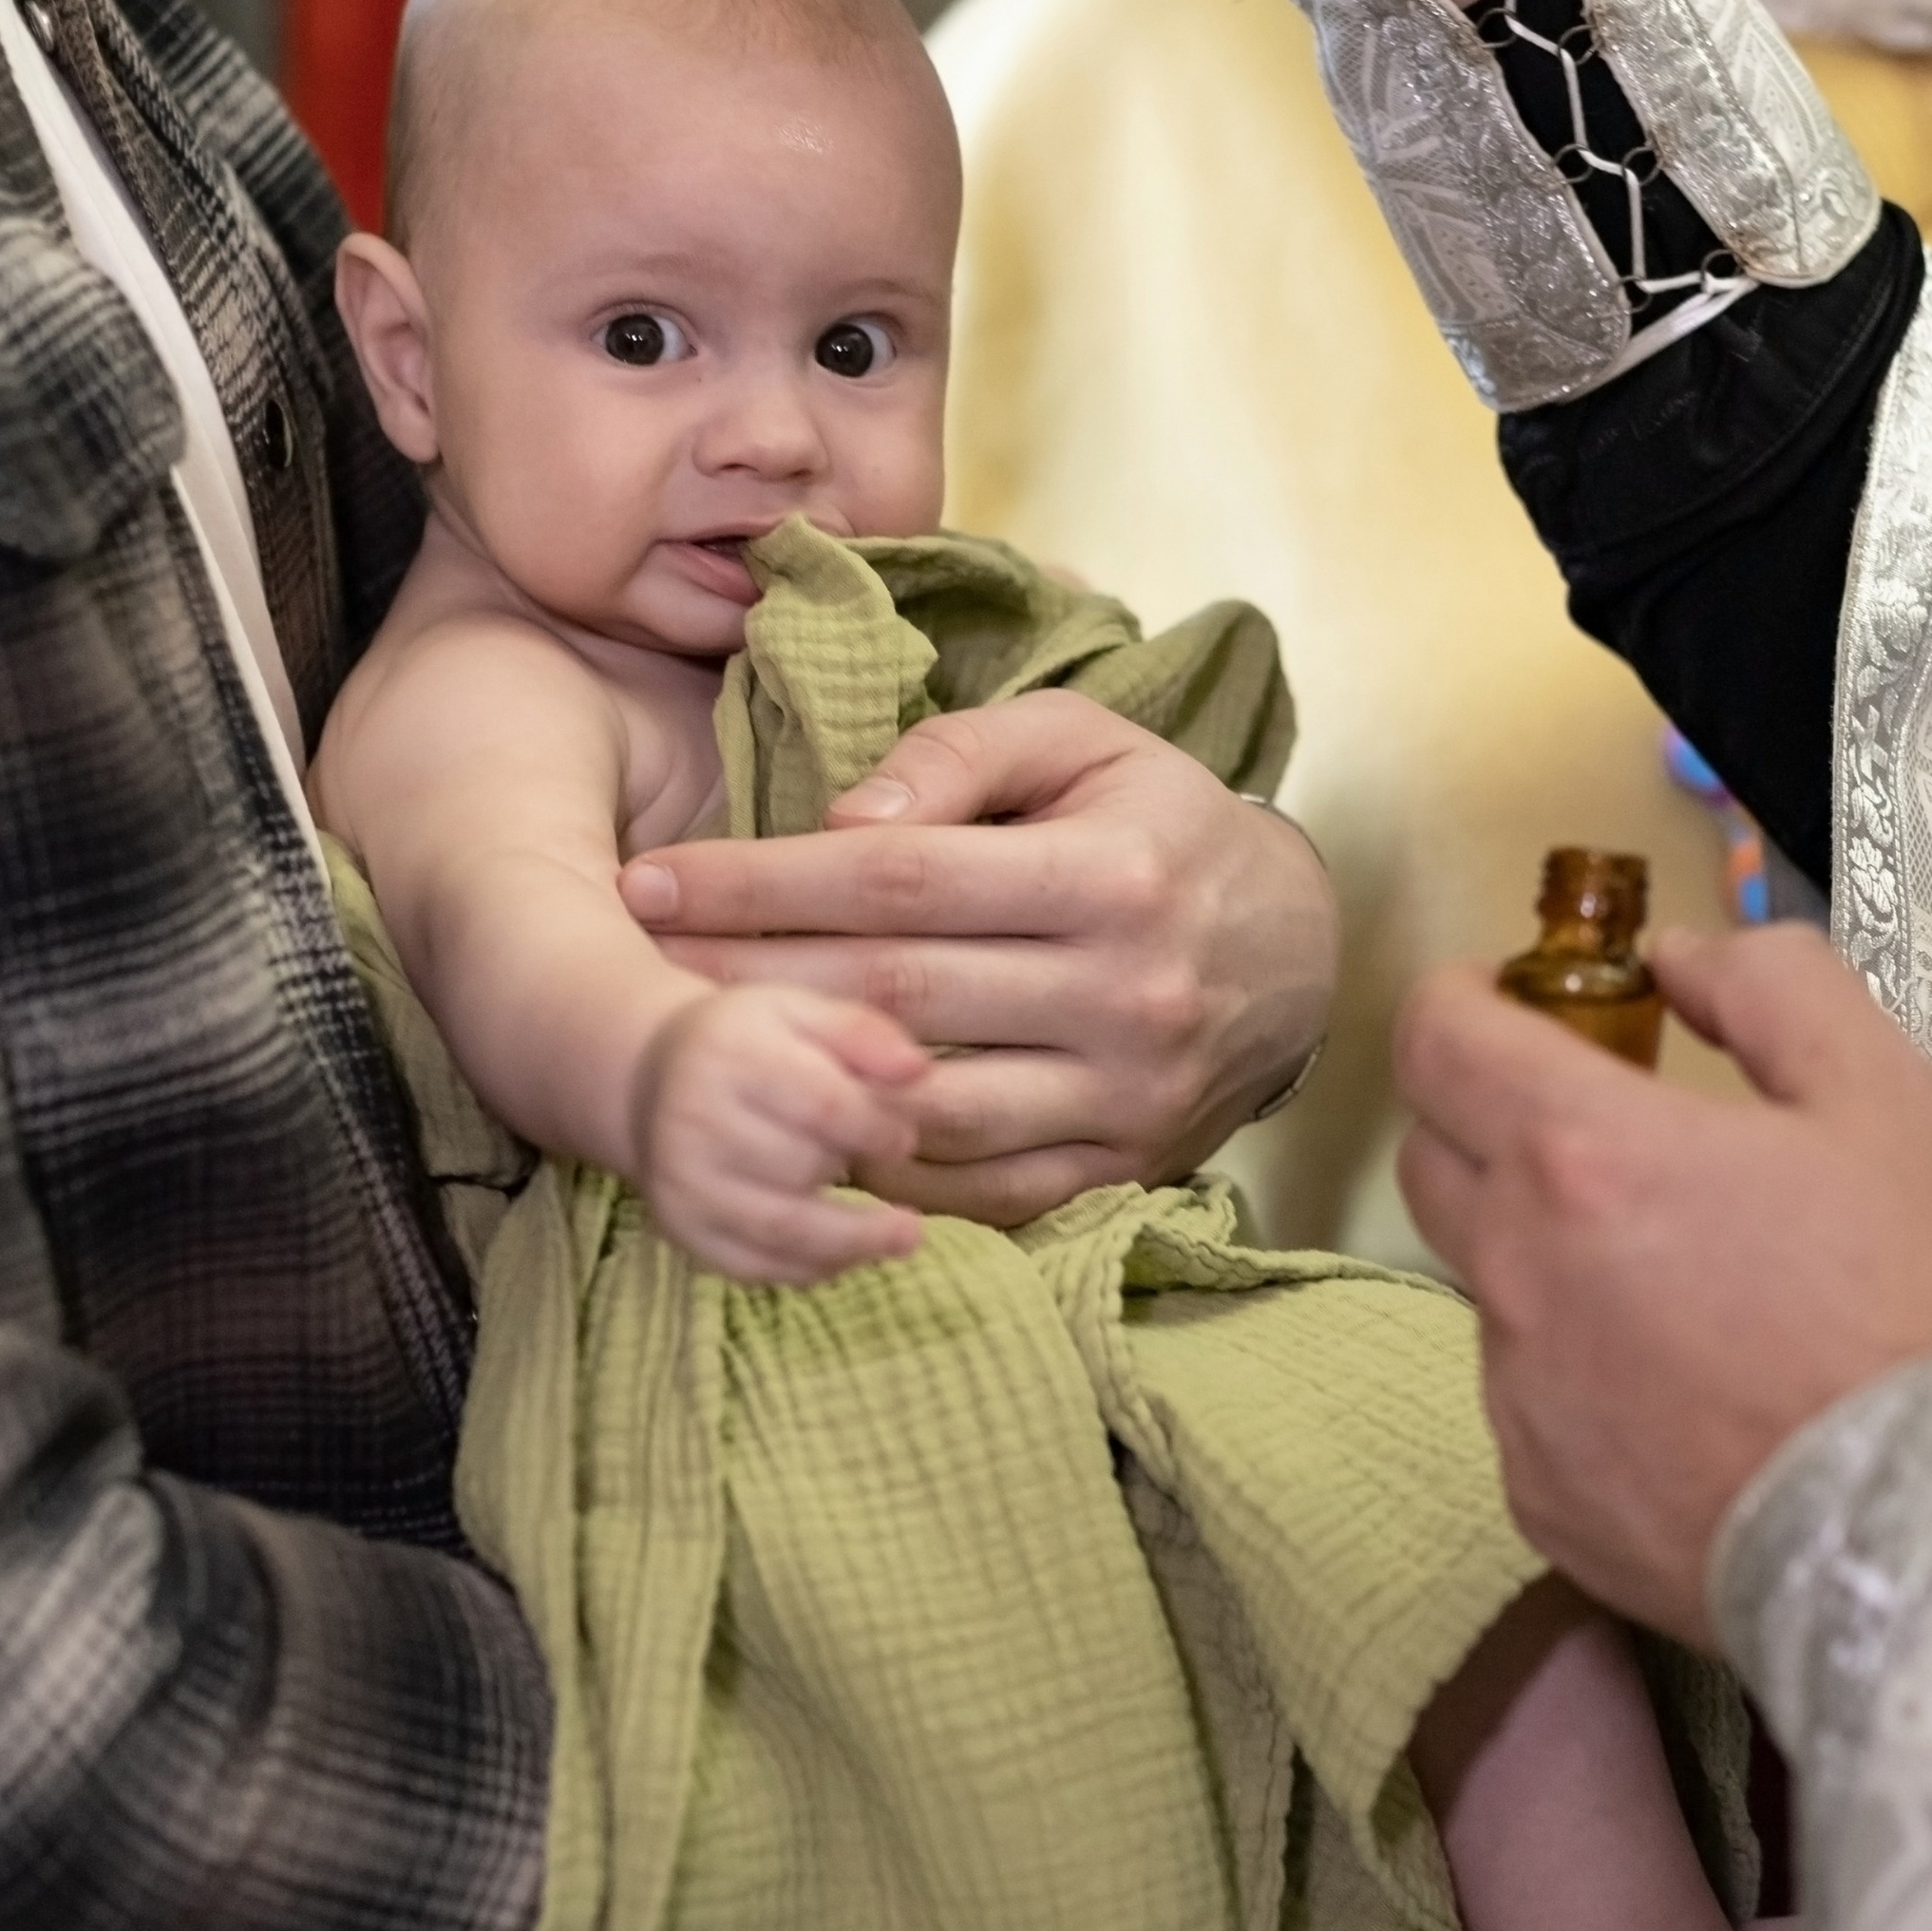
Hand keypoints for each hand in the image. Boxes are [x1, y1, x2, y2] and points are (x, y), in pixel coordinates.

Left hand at [620, 694, 1337, 1228]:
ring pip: (925, 1105)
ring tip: (693, 1047)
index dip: (762, 881)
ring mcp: (1125, 1097)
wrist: (1298, 951)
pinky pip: (976, 1188)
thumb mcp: (1084, 741)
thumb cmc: (1158, 823)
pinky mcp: (1122, 1169)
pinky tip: (795, 1123)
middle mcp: (1124, 994)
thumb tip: (844, 822)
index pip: (899, 880)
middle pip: (892, 992)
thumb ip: (960, 757)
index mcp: (1110, 874)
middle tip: (633, 958)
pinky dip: (878, 1166)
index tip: (652, 879)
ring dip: (795, 1081)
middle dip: (745, 974)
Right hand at [630, 983, 928, 1287]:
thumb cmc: (746, 1042)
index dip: (875, 1128)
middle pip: (800, 1166)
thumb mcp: (799, 1011)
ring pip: (781, 1229)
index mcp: (730, 1055)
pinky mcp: (682, 1229)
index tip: (904, 1137)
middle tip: (888, 1165)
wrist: (650, 1078)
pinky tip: (847, 1255)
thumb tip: (919, 1071)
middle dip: (857, 1169)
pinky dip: (810, 1269)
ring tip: (904, 1237)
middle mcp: (694, 1121)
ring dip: (854, 1242)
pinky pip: (755, 1266)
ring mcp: (683, 1183)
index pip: (821, 1104)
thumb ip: (861, 1033)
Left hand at [1396, 924, 1931, 1643]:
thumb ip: (1769, 987)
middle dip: (1488, 1119)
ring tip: (1685, 1289)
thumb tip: (1677, 960)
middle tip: (1597, 1128)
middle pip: (1433, 1161)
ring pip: (1490, 1292)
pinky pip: (1532, 1407)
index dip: (1455, 1004)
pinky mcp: (1541, 1500)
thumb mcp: (1884, 1093)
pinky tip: (1691, 1400)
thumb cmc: (1920, 1301)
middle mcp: (1516, 1273)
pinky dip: (1586, 1381)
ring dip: (1550, 1262)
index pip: (1433, 1043)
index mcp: (1579, 1155)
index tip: (1503, 1001)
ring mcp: (1518, 1398)